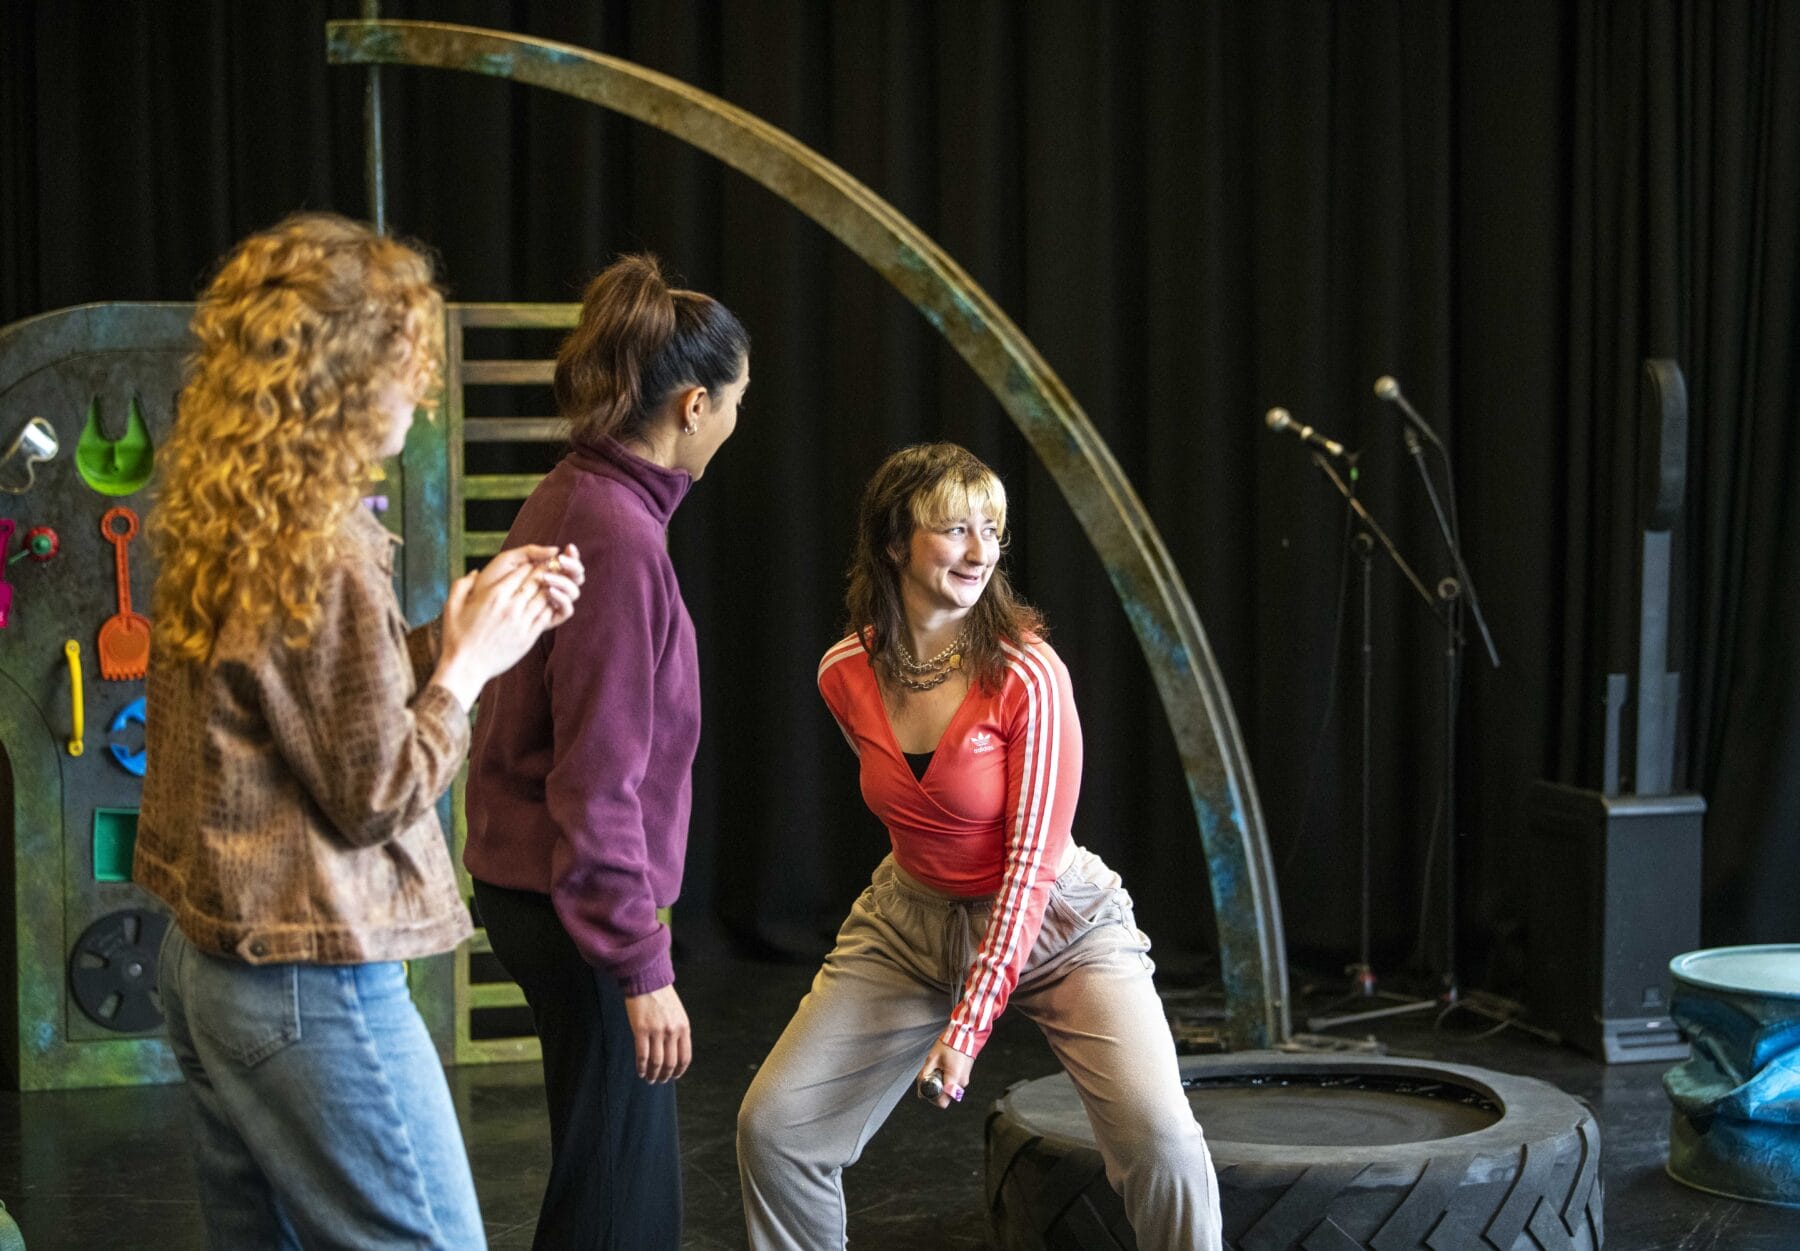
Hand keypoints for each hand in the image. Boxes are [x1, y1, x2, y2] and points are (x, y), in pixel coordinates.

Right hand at [431, 548, 579, 706]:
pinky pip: (546, 616)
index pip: (520, 571)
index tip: (534, 560)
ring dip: (552, 587)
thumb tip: (475, 572)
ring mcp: (522, 622)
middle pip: (536, 581)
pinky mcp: (529, 637)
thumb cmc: (457, 638)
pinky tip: (553, 602)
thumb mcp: (452, 607)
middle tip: (553, 565)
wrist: (466, 668)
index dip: (530, 563)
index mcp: (493, 595)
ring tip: (556, 580)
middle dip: (545, 571)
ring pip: (545, 597)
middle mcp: (511, 607)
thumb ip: (462, 585)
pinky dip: (551, 606)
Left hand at [477, 543, 583, 623]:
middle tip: (562, 561)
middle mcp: (552, 588)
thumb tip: (556, 549)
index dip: (572, 555)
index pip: (567, 563)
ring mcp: (551, 604)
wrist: (476, 609)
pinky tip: (550, 591)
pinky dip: (563, 599)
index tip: (568, 548)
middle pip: (576, 577)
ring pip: (574, 592)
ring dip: (566, 581)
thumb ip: (530, 552)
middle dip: (574, 567)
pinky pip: (566, 610)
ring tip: (547, 577)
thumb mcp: (507, 561)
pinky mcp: (549, 619)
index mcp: (545, 572)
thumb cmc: (489, 582)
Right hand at [624, 985, 690, 1083]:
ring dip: (653, 1074)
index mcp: (684, 1027)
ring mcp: (656, 1031)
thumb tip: (675, 1053)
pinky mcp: (640, 1030)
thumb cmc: (662, 997)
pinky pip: (642, 1055)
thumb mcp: (678, 1013)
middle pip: (670, 1063)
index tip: (674, 1076)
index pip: (685, 1057)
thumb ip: (678, 1032)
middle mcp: (672, 1031)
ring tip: (650, 1079)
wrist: (647, 981)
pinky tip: (640, 1071)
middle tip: (660, 1081)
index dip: (680, 1070)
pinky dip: (641, 1067)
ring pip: (656, 1062)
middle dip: (666, 1075)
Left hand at [915, 1039, 974, 1109]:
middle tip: (930, 1078)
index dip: (932, 1098)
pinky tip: (943, 1068)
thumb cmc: (949, 1044)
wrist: (964, 1035)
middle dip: (935, 1091)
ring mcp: (964, 1080)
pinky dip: (947, 1080)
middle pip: (945, 1098)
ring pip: (949, 1091)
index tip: (927, 1088)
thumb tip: (920, 1090)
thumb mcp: (932, 1059)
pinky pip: (954, 1084)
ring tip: (937, 1070)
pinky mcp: (965, 1076)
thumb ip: (925, 1075)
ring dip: (941, 1085)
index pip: (942, 1102)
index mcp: (953, 1079)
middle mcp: (961, 1083)